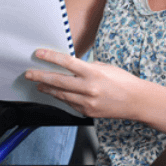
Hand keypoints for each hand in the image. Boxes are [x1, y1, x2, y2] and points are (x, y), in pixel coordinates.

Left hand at [25, 49, 142, 119]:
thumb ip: (87, 67)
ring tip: (38, 84)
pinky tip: (56, 93)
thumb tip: (71, 66)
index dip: (50, 57)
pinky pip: (70, 103)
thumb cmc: (123, 81)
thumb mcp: (105, 67)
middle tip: (28, 73)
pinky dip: (62, 97)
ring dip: (48, 88)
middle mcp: (89, 88)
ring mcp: (87, 102)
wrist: (136, 101)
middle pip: (58, 81)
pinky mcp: (88, 111)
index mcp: (93, 73)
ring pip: (61, 94)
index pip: (67, 62)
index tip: (38, 54)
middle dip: (40, 76)